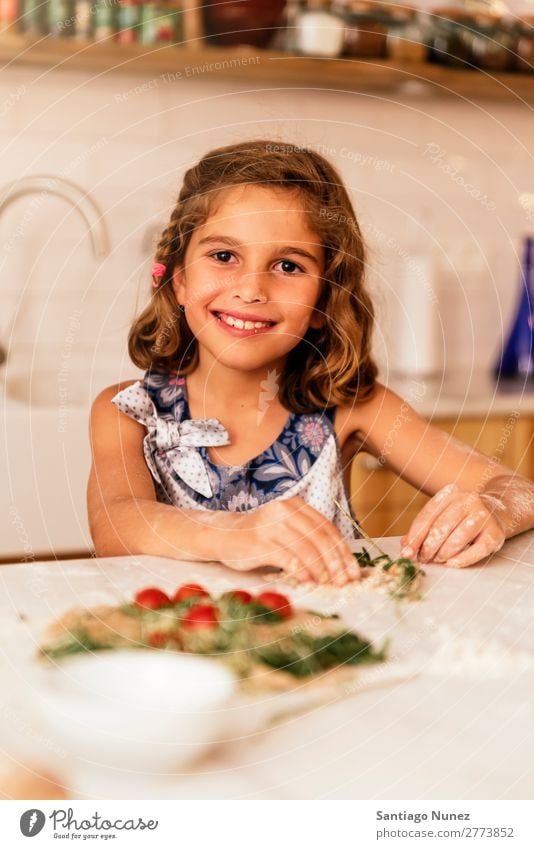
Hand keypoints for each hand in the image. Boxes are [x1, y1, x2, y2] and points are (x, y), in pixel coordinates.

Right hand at [219, 496, 359, 585]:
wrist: (223, 535)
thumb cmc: (260, 537)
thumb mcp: (286, 531)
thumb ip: (308, 540)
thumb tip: (339, 565)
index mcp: (296, 506)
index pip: (327, 528)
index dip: (343, 551)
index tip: (353, 571)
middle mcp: (285, 511)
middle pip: (319, 538)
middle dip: (336, 562)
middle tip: (345, 581)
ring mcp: (271, 525)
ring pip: (306, 548)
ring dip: (321, 569)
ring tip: (329, 584)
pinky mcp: (260, 541)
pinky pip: (288, 557)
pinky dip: (302, 571)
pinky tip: (309, 582)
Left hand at [400, 483, 506, 567]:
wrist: (496, 510)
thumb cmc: (460, 517)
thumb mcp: (442, 515)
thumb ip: (423, 529)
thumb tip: (405, 547)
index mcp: (450, 493)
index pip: (427, 515)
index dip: (415, 536)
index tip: (407, 553)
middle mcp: (468, 500)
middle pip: (441, 527)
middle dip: (428, 547)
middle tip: (423, 559)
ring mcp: (483, 515)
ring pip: (458, 538)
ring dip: (443, 553)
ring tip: (437, 559)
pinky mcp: (495, 532)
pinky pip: (477, 549)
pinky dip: (462, 559)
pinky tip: (452, 564)